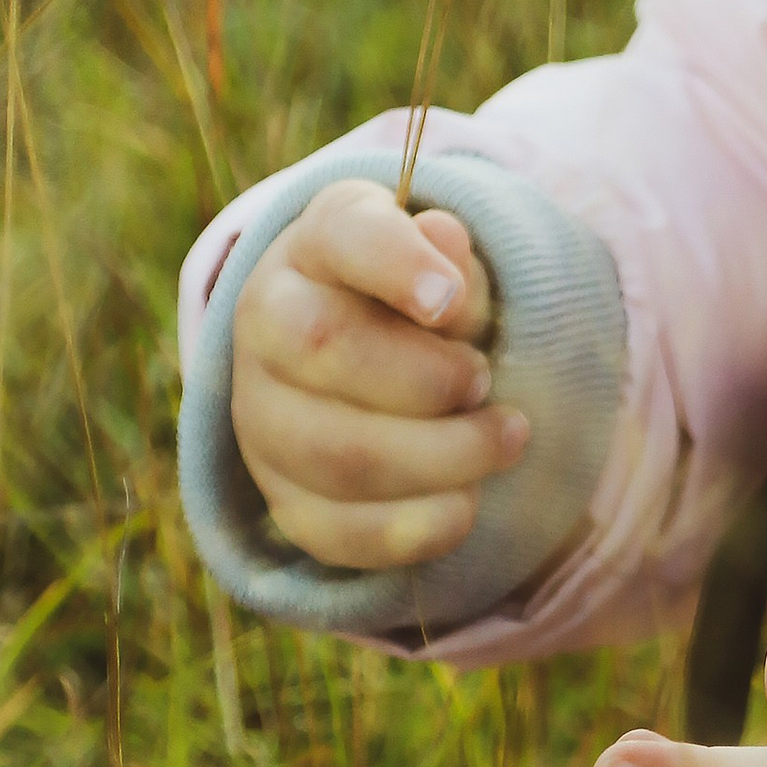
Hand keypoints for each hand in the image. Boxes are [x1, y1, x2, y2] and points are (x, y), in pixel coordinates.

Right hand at [230, 178, 525, 570]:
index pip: (344, 236)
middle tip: (486, 380)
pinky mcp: (278, 495)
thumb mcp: (444, 255)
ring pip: (333, 452)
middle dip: (426, 376)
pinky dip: (412, 528)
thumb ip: (450, 252)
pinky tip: (466, 505)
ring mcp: (261, 415)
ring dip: (438, 457)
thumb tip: (445, 239)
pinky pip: (334, 530)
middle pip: (324, 345)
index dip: (398, 265)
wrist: (367, 346)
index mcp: (317, 241)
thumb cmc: (419, 291)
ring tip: (505, 440)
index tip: (450, 301)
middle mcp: (266, 322)